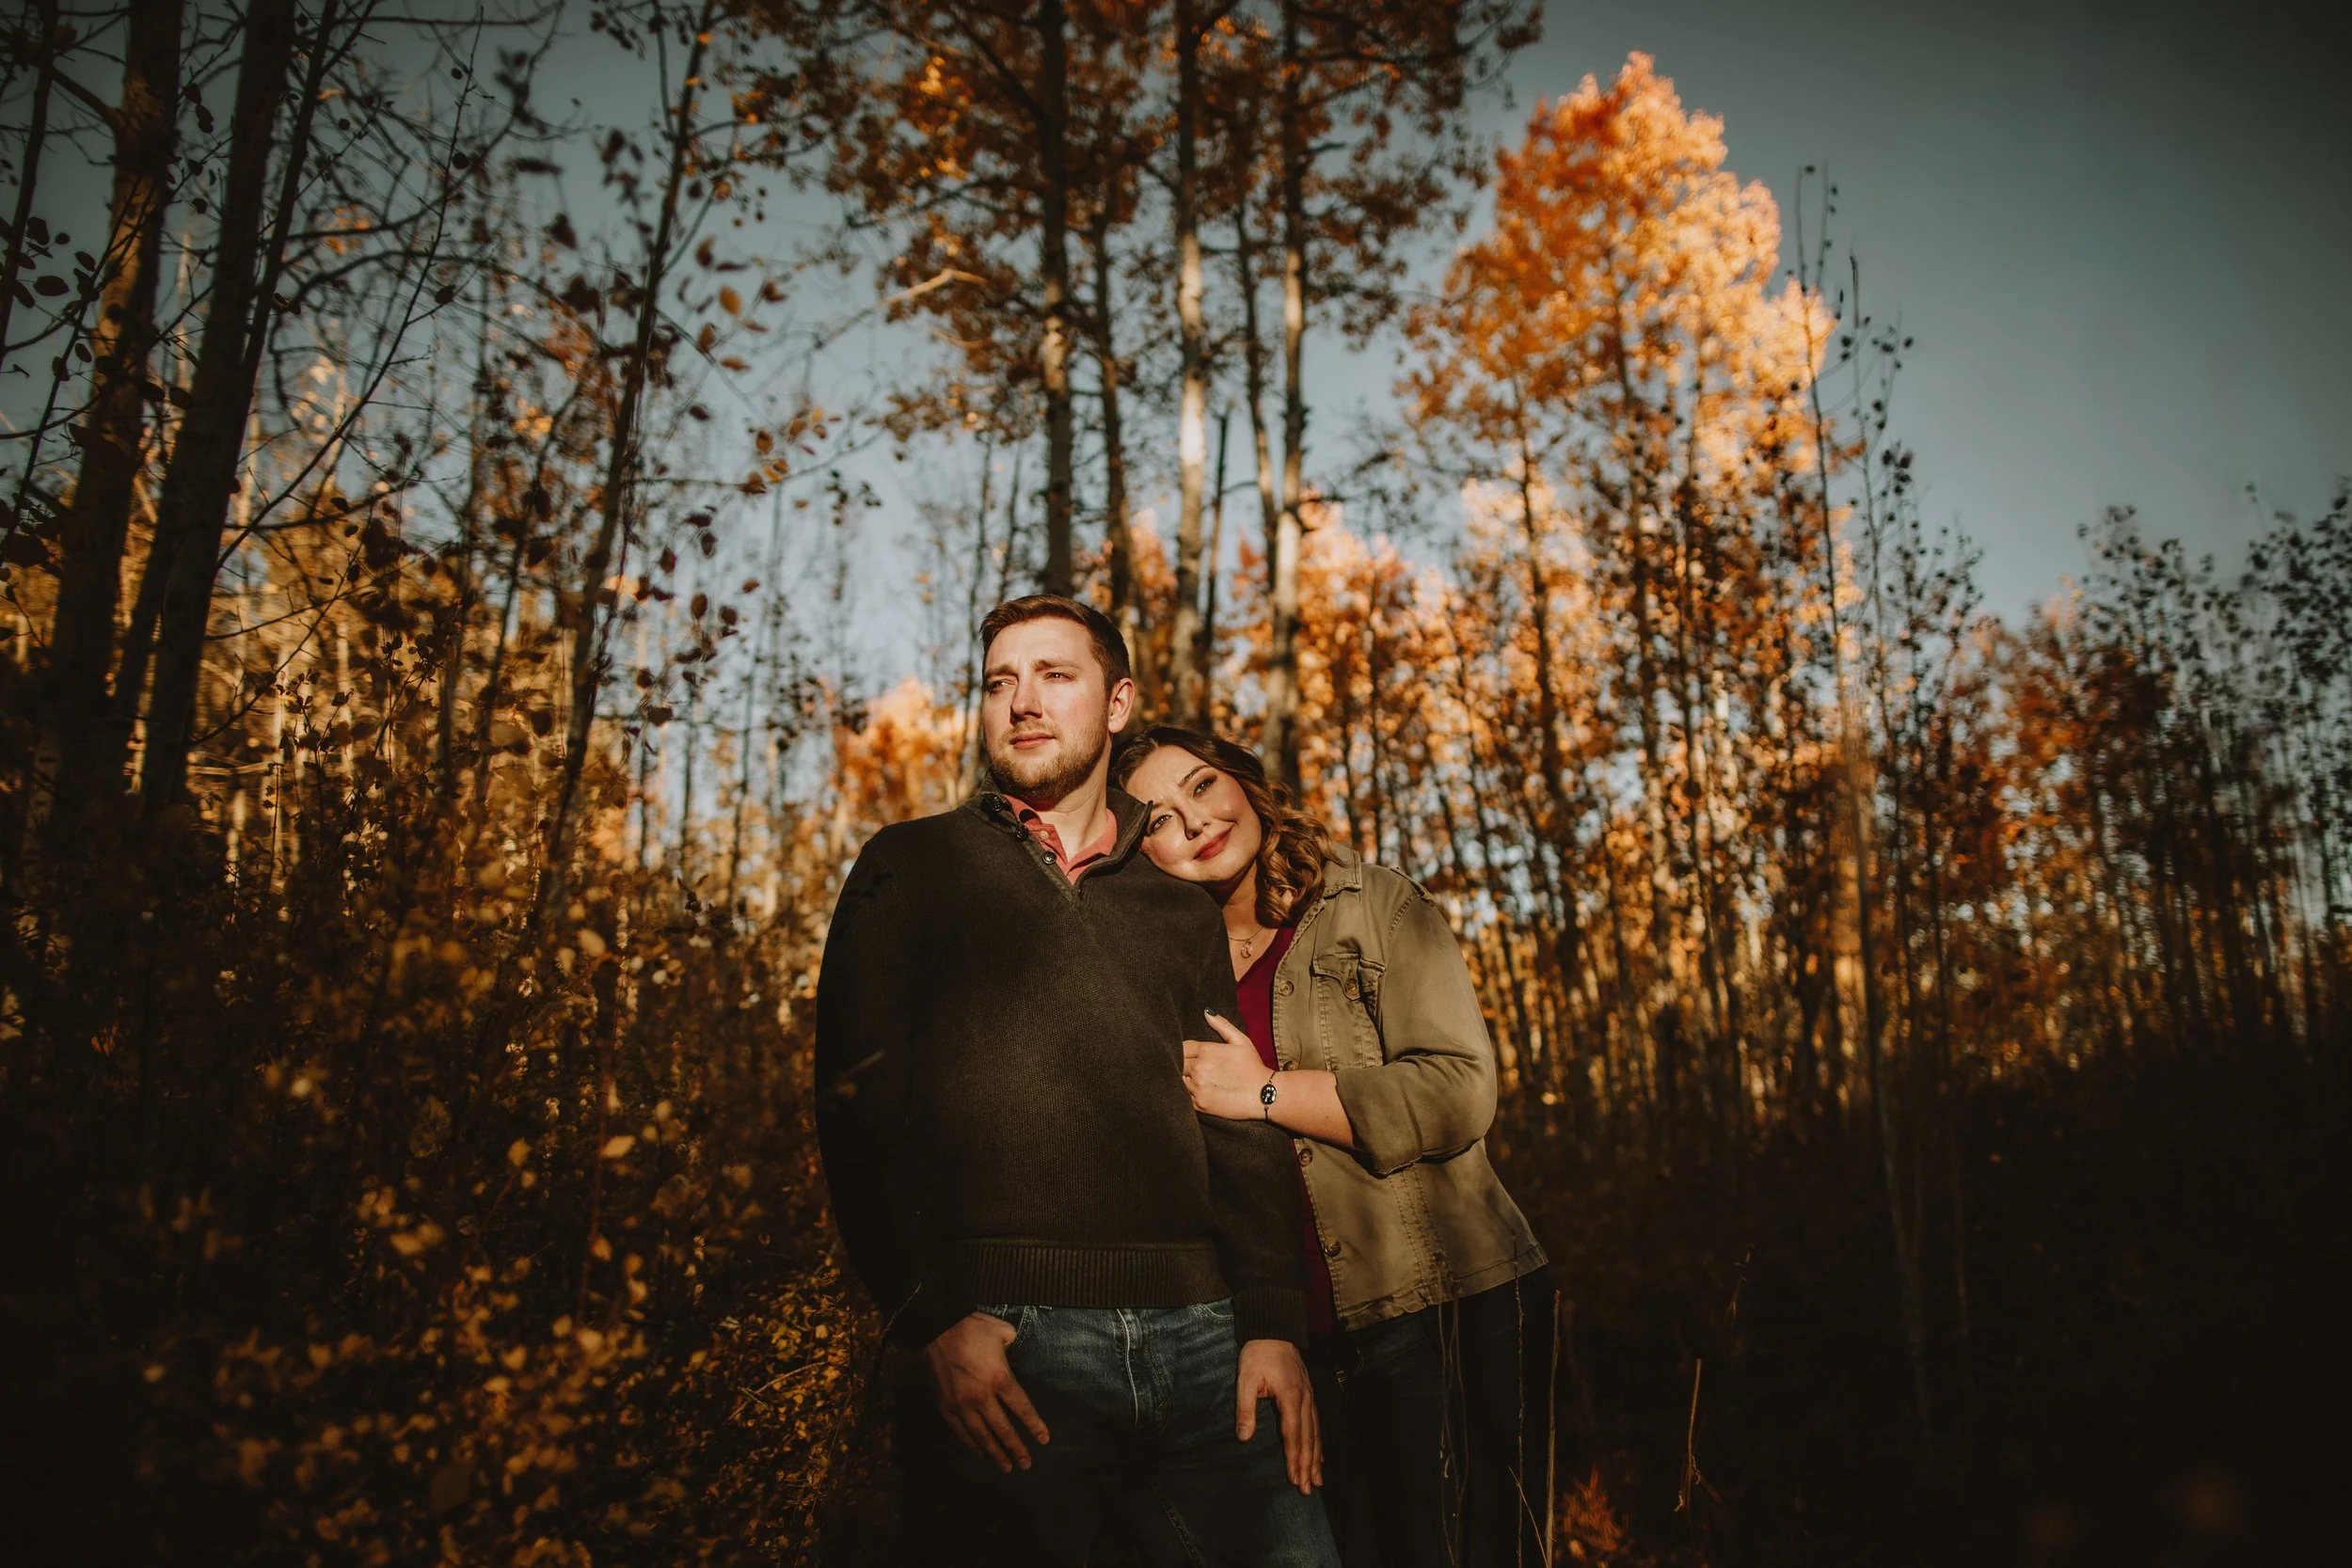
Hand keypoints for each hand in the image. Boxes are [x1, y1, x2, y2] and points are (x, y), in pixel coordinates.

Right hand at [925, 1311, 1049, 1472]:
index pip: (1022, 1409)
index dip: (1034, 1426)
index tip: (1043, 1440)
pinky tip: (980, 1453)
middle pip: (1004, 1429)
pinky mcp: (945, 1407)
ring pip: (982, 1436)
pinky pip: (961, 1432)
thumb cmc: (972, 1327)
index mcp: (1000, 1378)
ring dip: (996, 1453)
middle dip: (1017, 1449)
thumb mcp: (1002, 1331)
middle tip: (1026, 1464)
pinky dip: (972, 1444)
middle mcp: (982, 1397)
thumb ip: (1013, 1344)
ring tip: (1006, 1467)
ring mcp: (962, 1405)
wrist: (937, 1328)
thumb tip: (1015, 1350)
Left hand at [1184, 1011, 1273, 1120]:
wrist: (1264, 1095)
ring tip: (1195, 1080)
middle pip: (1178, 1063)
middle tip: (1193, 1068)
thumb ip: (1222, 1025)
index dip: (1186, 1050)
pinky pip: (1183, 1097)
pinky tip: (1198, 1091)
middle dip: (1182, 1064)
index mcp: (1206, 1050)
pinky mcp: (1199, 1104)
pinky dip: (1186, 1094)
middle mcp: (1198, 1068)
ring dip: (1183, 1078)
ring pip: (1178, 1080)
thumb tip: (1206, 1011)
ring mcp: (1197, 1087)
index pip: (1182, 1047)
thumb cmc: (1253, 1066)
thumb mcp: (1241, 1040)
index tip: (1193, 1055)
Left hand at [1236, 1336, 1321, 1492]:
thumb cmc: (1257, 1354)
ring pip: (1315, 1432)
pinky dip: (1318, 1441)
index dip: (1294, 1458)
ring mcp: (1308, 1396)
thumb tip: (1244, 1437)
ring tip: (1318, 1480)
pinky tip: (1319, 1454)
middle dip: (1308, 1465)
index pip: (1293, 1435)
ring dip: (1316, 1457)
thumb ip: (1246, 1408)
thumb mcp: (1245, 1379)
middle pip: (1308, 1438)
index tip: (1294, 1479)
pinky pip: (1316, 1422)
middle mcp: (1304, 1399)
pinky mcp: (1307, 1394)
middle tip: (1307, 1489)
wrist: (1273, 1330)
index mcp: (1289, 1397)